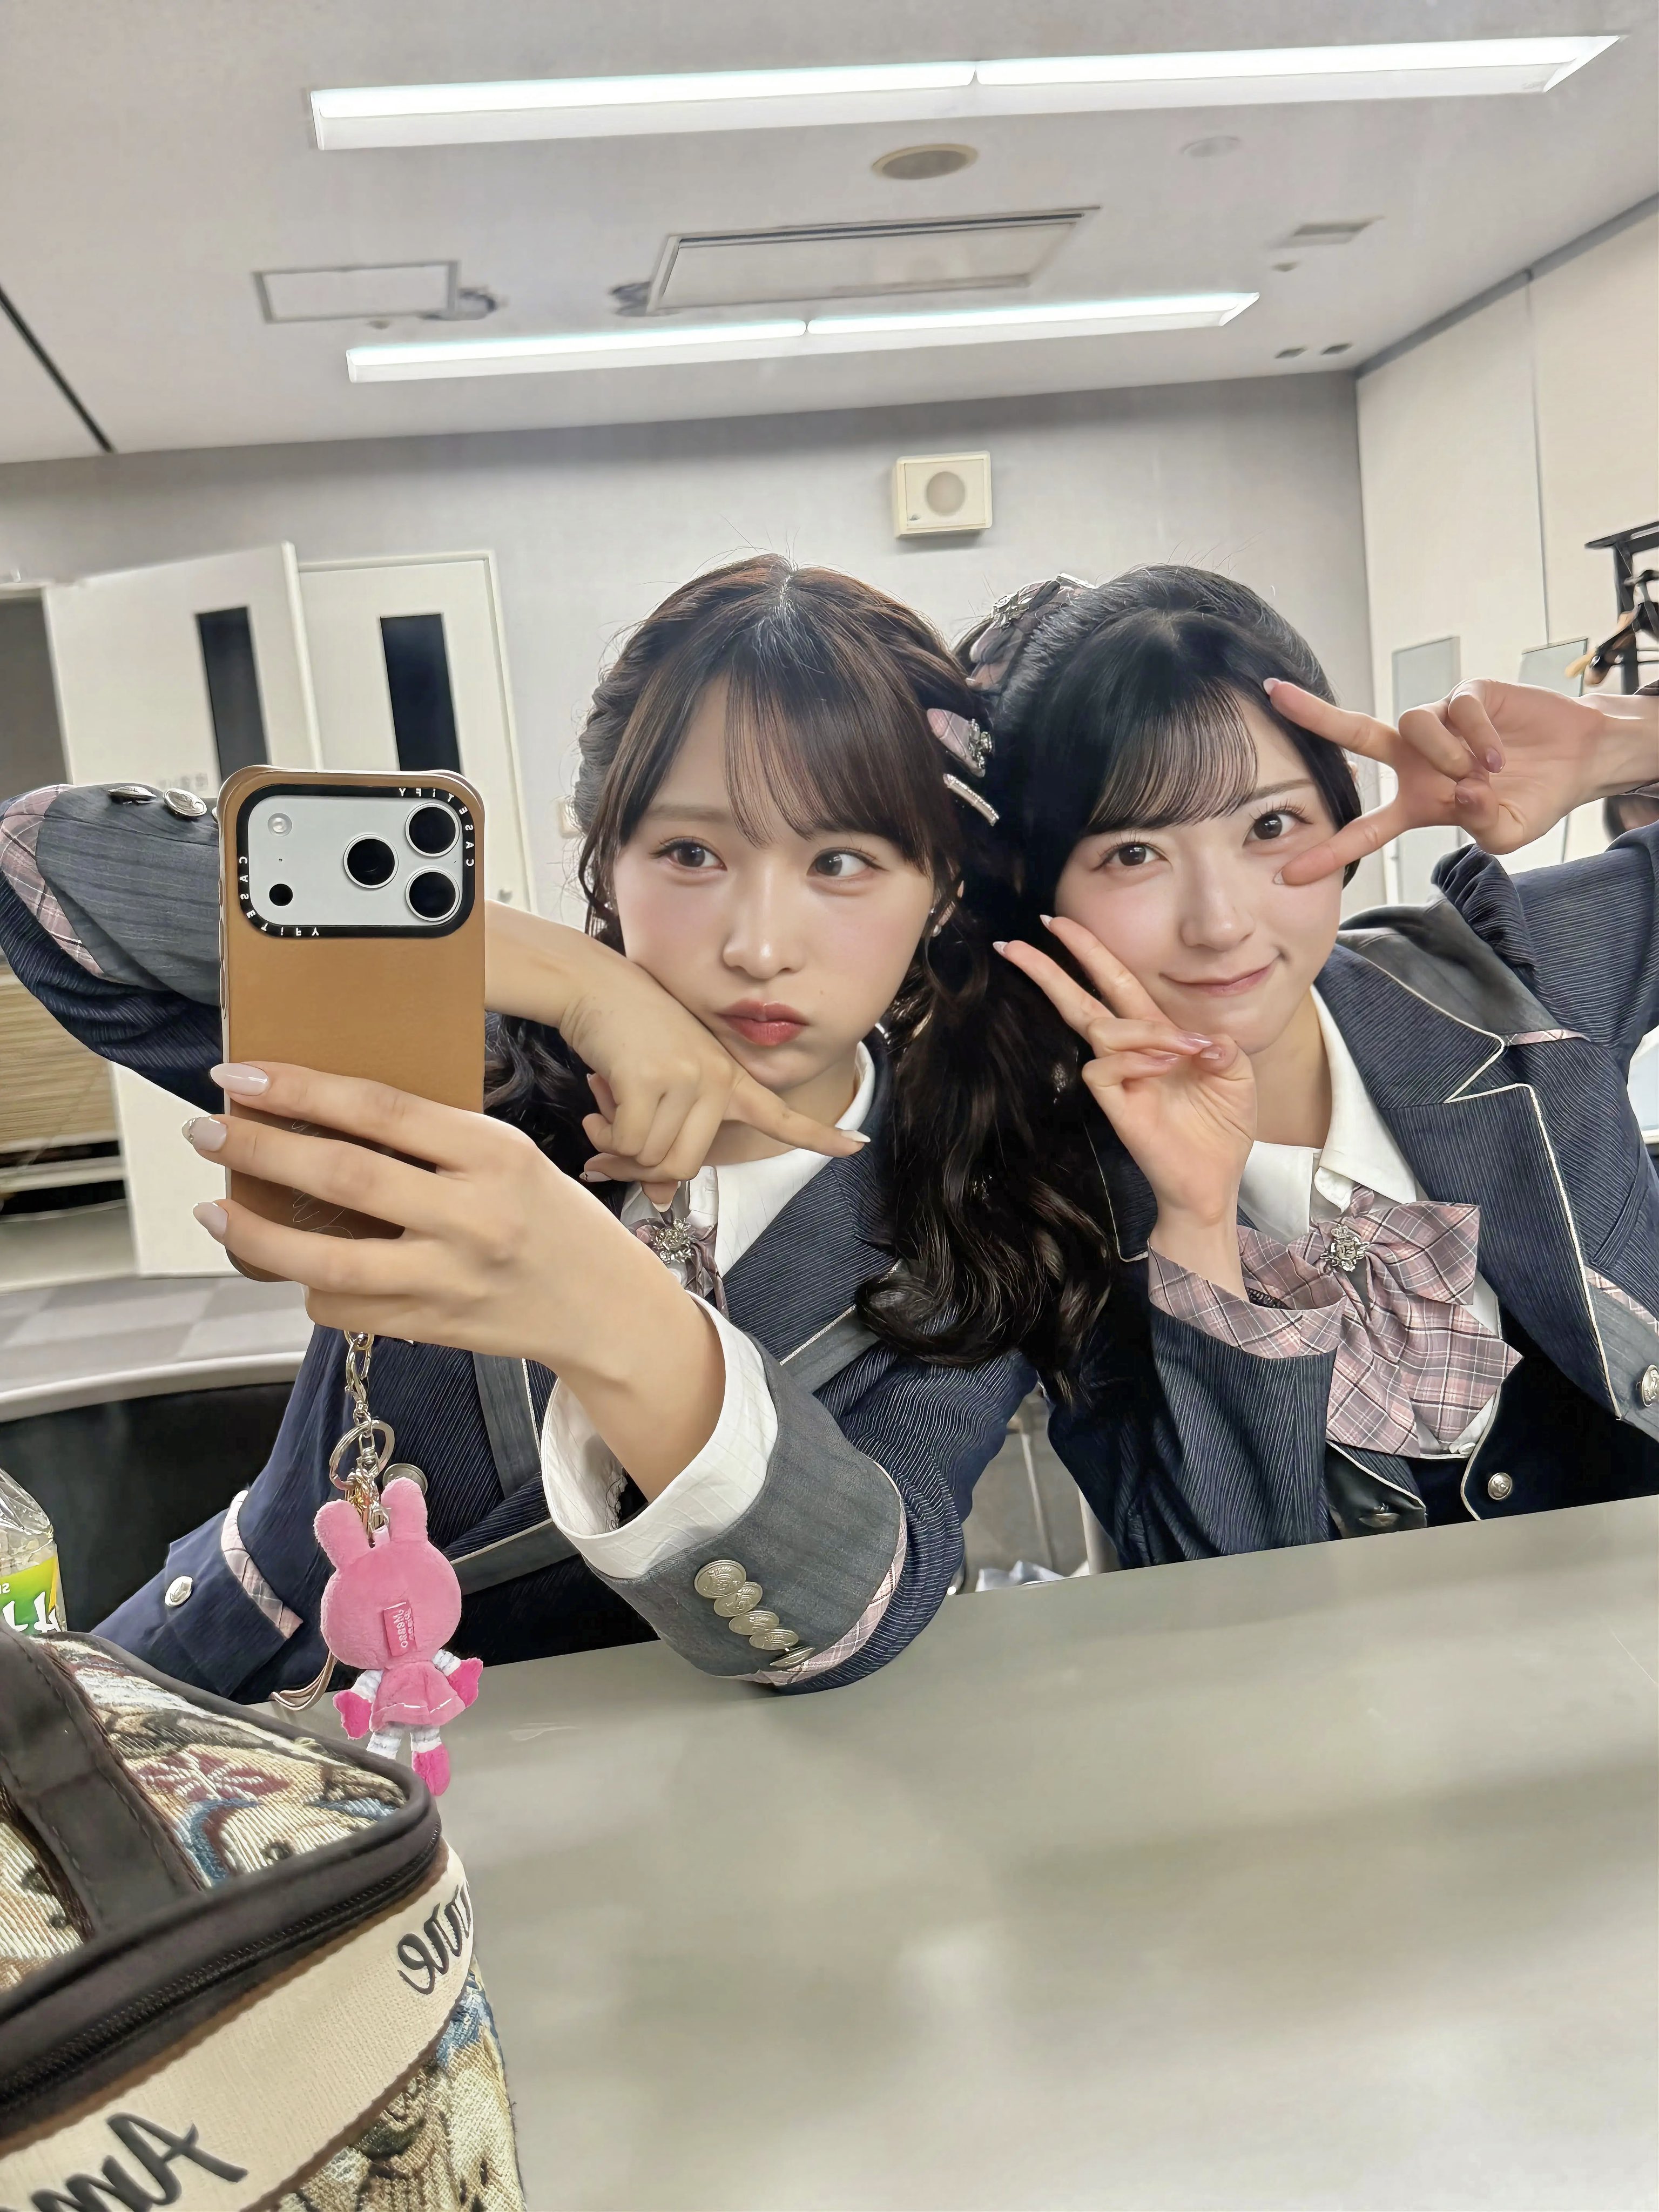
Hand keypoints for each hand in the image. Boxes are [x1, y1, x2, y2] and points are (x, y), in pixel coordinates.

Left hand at [187, 1062, 723, 1494]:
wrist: (607, 1308)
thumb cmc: (552, 1219)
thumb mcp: (511, 1156)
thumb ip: (433, 1139)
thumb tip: (326, 1115)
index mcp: (495, 1156)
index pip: (380, 1110)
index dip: (301, 1089)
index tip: (244, 1075)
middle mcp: (473, 1218)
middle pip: (343, 1178)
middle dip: (260, 1149)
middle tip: (206, 1130)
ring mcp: (450, 1280)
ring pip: (325, 1261)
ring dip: (254, 1234)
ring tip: (214, 1209)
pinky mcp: (432, 1327)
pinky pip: (344, 1308)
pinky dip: (308, 1285)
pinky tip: (297, 1268)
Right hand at [486, 902, 863, 1182]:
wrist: (596, 984)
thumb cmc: (627, 1036)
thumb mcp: (659, 1087)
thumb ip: (667, 1140)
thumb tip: (661, 1196)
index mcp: (730, 1080)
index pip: (783, 1116)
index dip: (819, 1137)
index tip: (858, 1147)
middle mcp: (719, 1080)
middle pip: (686, 1167)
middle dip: (642, 1169)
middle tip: (612, 1151)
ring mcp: (689, 1079)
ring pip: (653, 1159)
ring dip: (617, 1147)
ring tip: (605, 1109)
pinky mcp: (652, 1081)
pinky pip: (628, 1142)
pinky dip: (605, 1134)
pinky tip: (598, 1101)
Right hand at [997, 918, 1254, 1286]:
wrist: (1215, 1179)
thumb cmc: (1221, 1125)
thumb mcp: (1237, 1073)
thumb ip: (1222, 1046)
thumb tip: (1202, 1039)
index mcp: (1155, 1033)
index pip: (1112, 982)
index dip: (1086, 951)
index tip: (1056, 922)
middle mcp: (1129, 1051)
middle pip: (1080, 999)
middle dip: (1051, 967)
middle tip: (1017, 941)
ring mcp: (1119, 1077)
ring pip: (1099, 1027)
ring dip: (1141, 1029)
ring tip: (1180, 1051)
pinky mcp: (1115, 1104)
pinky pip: (1104, 1067)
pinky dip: (1135, 1058)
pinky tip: (1166, 1066)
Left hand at [1269, 678, 1653, 884]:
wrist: (1577, 761)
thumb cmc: (1533, 800)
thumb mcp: (1506, 832)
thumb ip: (1480, 824)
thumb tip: (1461, 794)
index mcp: (1416, 802)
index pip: (1364, 831)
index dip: (1328, 853)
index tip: (1286, 874)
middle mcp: (1417, 760)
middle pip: (1356, 734)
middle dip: (1315, 715)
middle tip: (1274, 695)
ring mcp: (1440, 725)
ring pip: (1410, 724)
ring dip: (1443, 753)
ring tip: (1482, 772)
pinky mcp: (1468, 696)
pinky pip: (1457, 711)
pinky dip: (1478, 736)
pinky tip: (1500, 755)